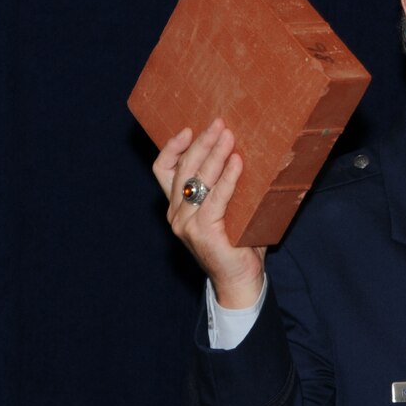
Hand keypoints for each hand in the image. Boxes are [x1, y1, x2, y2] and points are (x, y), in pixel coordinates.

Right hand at [153, 119, 265, 307]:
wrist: (240, 280)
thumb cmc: (238, 243)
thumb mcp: (227, 209)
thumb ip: (224, 186)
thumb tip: (242, 151)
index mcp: (177, 206)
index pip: (163, 170)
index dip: (172, 147)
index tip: (189, 129)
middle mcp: (176, 214)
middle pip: (183, 168)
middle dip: (202, 143)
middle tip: (220, 124)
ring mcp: (185, 224)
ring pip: (196, 179)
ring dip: (214, 154)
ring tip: (229, 136)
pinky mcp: (201, 232)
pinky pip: (215, 198)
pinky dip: (228, 178)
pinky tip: (238, 162)